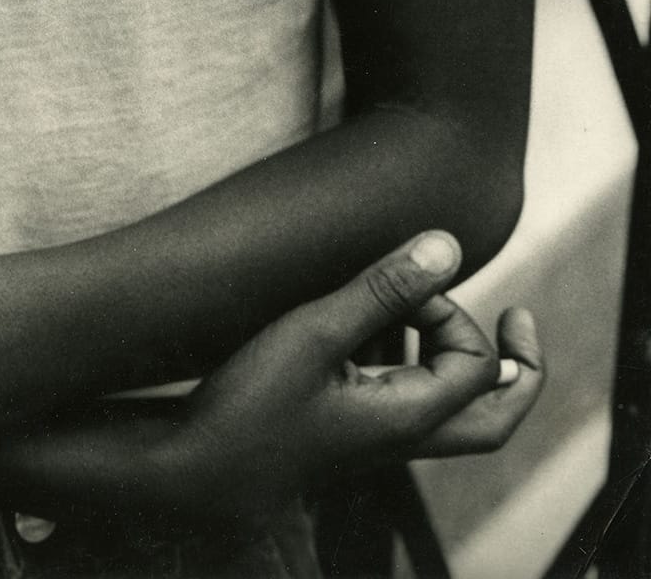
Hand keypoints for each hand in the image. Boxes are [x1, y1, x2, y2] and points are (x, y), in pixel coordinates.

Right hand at [147, 230, 543, 526]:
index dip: (453, 310)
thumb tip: (447, 246)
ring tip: (437, 311)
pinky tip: (384, 335)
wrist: (197, 469)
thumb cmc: (251, 405)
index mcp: (410, 419)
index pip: (480, 366)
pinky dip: (423, 369)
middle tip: (517, 316)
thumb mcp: (315, 332)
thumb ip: (382, 289)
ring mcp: (378, 440)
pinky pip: (415, 406)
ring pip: (457, 415)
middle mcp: (405, 437)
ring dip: (466, 363)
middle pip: (494, 416)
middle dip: (518, 368)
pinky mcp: (352, 432)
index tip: (407, 281)